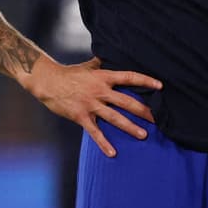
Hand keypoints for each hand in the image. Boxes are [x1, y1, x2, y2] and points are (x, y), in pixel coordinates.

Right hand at [23, 55, 159, 158]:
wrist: (47, 82)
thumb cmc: (69, 74)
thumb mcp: (88, 66)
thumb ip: (102, 64)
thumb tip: (111, 54)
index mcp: (104, 77)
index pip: (129, 77)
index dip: (145, 81)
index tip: (160, 86)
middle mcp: (100, 91)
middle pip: (127, 101)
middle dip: (144, 111)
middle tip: (158, 119)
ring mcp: (91, 105)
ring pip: (115, 117)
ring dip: (130, 127)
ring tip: (144, 135)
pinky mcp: (81, 116)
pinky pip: (95, 132)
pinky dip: (103, 143)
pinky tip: (112, 153)